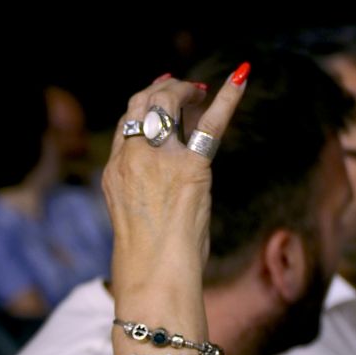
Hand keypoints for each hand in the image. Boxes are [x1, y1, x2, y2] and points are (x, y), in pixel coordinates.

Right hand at [101, 70, 248, 290]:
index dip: (144, 107)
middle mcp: (130, 159)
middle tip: (187, 90)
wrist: (152, 277)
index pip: (125, 124)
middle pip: (141, 104)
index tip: (159, 99)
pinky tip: (241, 77)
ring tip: (203, 90)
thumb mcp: (135, 217)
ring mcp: (157, 160)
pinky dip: (228, 97)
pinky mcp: (189, 168)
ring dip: (185, 90)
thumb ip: (145, 190)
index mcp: (114, 172)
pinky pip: (211, 124)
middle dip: (164, 90)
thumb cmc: (147, 261)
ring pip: (165, 103)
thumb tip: (169, 187)